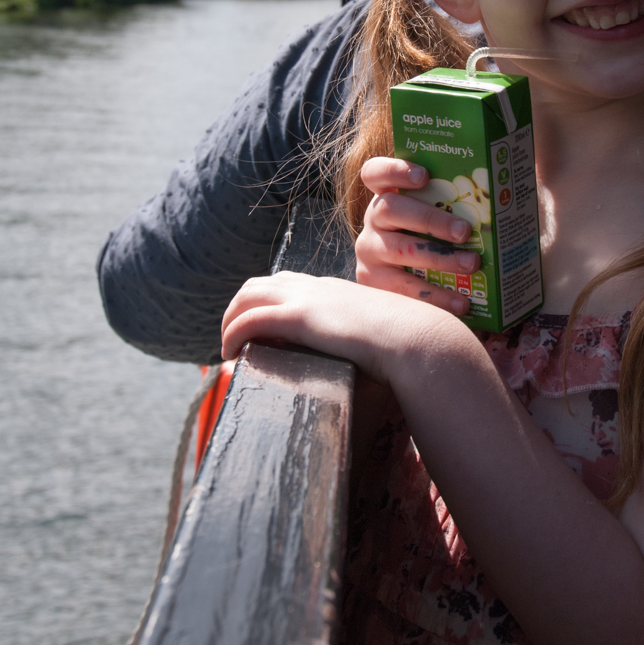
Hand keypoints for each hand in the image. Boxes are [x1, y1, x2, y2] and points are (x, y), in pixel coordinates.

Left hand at [221, 270, 472, 386]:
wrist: (416, 338)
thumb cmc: (409, 343)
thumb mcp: (383, 334)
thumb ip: (370, 338)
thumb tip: (375, 360)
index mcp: (335, 290)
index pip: (288, 284)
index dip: (267, 302)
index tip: (259, 328)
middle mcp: (317, 288)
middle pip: (260, 284)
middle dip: (239, 307)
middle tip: (233, 337)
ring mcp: (307, 299)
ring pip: (248, 296)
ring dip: (230, 319)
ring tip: (227, 348)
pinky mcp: (300, 318)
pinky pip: (251, 320)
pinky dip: (234, 333)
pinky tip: (230, 354)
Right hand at [355, 157, 480, 315]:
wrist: (397, 293)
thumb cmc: (433, 237)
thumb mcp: (436, 216)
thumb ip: (452, 203)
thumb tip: (501, 194)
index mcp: (386, 194)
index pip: (376, 172)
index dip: (396, 170)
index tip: (424, 176)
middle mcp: (373, 219)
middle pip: (391, 208)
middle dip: (431, 219)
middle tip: (464, 231)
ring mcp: (369, 250)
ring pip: (399, 249)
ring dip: (439, 257)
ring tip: (471, 264)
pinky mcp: (372, 283)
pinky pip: (403, 289)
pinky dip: (435, 296)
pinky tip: (461, 302)